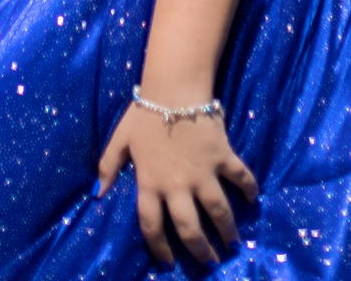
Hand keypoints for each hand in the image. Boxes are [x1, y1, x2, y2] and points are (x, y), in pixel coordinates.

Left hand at [97, 101, 257, 268]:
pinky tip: (253, 199)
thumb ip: (108, 166)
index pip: (152, 227)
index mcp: (151, 184)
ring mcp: (203, 172)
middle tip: (210, 262)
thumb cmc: (145, 113)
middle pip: (190, 228)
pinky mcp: (222, 156)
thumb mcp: (121, 139)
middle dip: (201, 250)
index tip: (168, 262)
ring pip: (218, 211)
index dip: (160, 249)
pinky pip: (240, 176)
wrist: (175, 88)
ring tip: (233, 243)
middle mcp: (178, 185)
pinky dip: (249, 188)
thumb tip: (96, 193)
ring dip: (227, 230)